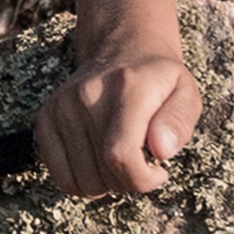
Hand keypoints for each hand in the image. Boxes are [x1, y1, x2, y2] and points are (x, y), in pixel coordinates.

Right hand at [35, 44, 204, 198]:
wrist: (124, 49)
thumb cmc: (159, 81)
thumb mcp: (186, 93)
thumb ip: (179, 121)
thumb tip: (161, 150)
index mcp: (126, 86)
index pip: (120, 155)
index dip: (142, 180)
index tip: (159, 171)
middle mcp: (88, 93)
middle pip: (103, 175)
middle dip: (129, 182)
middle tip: (141, 160)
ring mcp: (63, 105)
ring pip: (82, 182)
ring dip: (107, 184)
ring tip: (122, 158)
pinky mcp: (47, 117)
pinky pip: (62, 178)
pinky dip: (82, 183)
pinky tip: (100, 163)